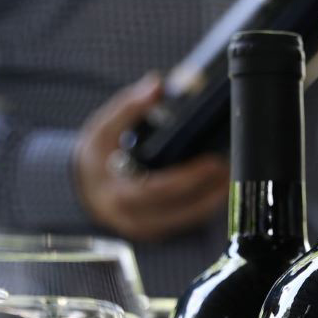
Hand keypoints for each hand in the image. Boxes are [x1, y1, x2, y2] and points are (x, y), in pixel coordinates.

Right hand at [74, 74, 229, 242]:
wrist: (86, 189)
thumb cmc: (97, 157)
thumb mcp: (104, 128)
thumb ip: (130, 105)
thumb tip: (157, 84)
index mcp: (118, 194)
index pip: (160, 190)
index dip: (190, 178)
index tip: (214, 162)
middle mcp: (133, 219)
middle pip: (183, 210)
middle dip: (212, 191)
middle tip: (231, 166)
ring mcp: (148, 230)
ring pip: (190, 220)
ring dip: (215, 199)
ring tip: (231, 174)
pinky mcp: (159, 233)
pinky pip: (187, 222)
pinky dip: (206, 204)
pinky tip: (220, 186)